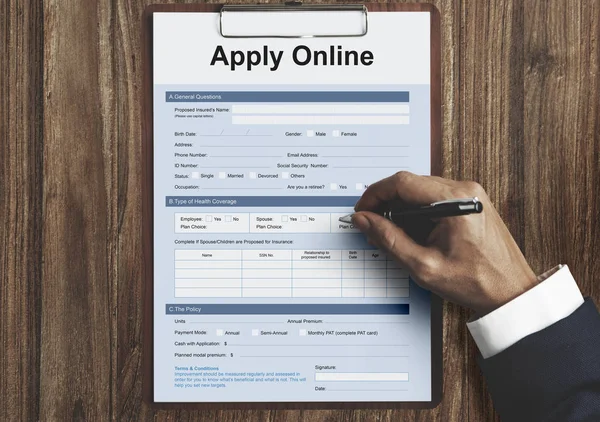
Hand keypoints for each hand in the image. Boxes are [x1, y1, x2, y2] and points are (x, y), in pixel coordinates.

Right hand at [352, 171, 537, 314]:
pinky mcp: (471, 203)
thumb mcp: (423, 266)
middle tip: (372, 226)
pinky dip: (417, 212)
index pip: (402, 182)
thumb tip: (364, 220)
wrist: (511, 292)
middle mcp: (465, 190)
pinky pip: (434, 198)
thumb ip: (389, 239)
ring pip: (421, 190)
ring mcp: (470, 195)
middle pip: (411, 184)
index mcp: (455, 200)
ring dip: (401, 209)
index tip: (362, 211)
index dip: (375, 195)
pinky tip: (413, 233)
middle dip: (386, 203)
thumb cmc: (476, 283)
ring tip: (393, 235)